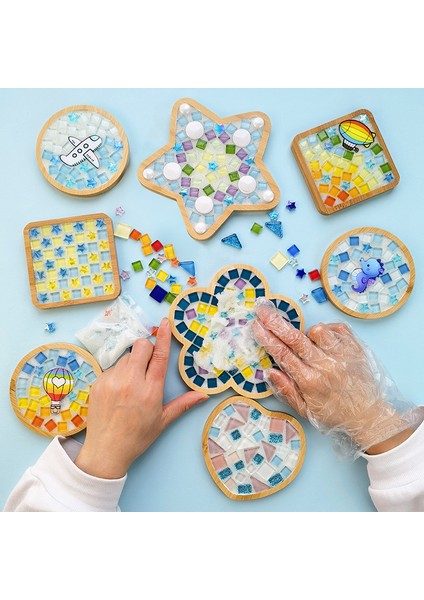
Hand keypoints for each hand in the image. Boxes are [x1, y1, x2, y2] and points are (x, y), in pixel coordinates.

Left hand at [75, 318, 207, 477]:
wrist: (106, 450)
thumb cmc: (137, 437)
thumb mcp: (163, 421)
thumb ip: (183, 404)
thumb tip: (204, 395)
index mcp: (150, 390)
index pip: (159, 355)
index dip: (163, 336)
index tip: (164, 323)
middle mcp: (131, 381)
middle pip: (140, 347)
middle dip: (146, 349)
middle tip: (146, 364)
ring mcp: (112, 381)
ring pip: (125, 357)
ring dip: (131, 364)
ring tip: (130, 386)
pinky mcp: (98, 383)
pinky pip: (111, 368)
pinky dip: (117, 374)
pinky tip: (118, 392)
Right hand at [252, 301, 415, 455]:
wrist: (371, 418)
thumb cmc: (335, 416)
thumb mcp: (306, 411)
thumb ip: (286, 390)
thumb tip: (269, 372)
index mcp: (310, 382)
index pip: (283, 355)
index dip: (267, 338)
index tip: (256, 326)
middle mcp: (326, 366)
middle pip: (296, 338)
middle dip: (276, 322)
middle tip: (263, 310)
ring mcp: (342, 356)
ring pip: (318, 330)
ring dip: (307, 332)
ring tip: (307, 342)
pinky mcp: (356, 349)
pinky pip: (338, 328)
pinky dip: (328, 330)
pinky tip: (324, 340)